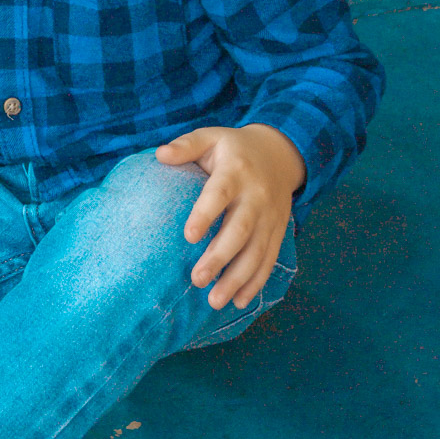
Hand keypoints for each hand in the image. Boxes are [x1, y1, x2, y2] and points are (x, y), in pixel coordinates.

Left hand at [156, 124, 305, 310]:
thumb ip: (186, 145)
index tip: (189, 236)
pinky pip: (269, 259)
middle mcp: (256, 196)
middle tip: (197, 280)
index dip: (206, 214)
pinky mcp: (278, 231)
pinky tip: (239, 301)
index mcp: (236, 171)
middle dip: (220, 257)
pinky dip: (256, 282)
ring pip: (257, 252)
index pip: (220, 194)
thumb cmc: (234, 148)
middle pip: (240, 230)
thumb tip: (159, 155)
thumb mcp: (211, 137)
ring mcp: (270, 217)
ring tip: (215, 301)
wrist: (280, 153)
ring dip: (238, 279)